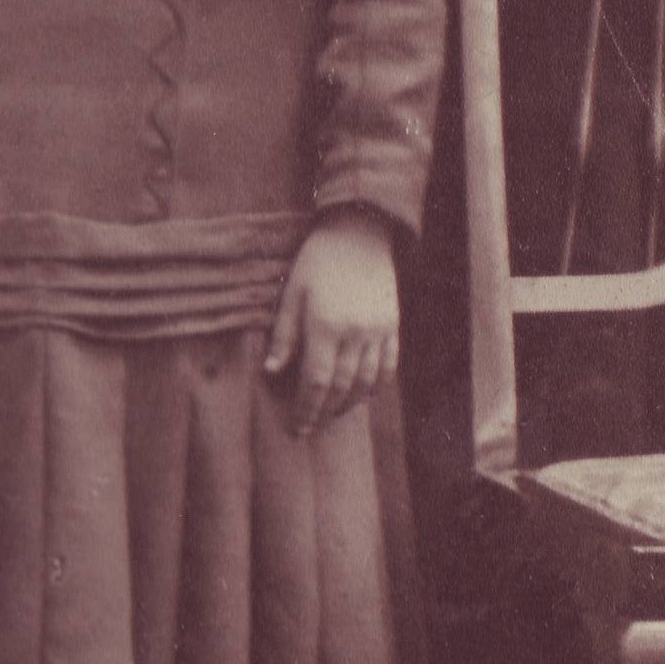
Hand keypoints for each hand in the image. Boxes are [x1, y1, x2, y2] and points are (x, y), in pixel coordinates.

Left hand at [270, 210, 405, 432]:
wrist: (360, 235)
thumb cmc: (317, 262)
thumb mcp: (291, 294)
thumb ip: (284, 335)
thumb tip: (271, 371)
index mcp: (326, 326)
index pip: (316, 381)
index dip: (306, 408)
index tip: (297, 428)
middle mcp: (356, 334)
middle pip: (342, 387)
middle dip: (325, 412)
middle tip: (310, 427)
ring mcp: (379, 332)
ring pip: (367, 382)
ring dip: (349, 404)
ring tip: (332, 414)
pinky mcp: (393, 327)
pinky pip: (388, 367)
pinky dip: (375, 386)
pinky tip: (362, 395)